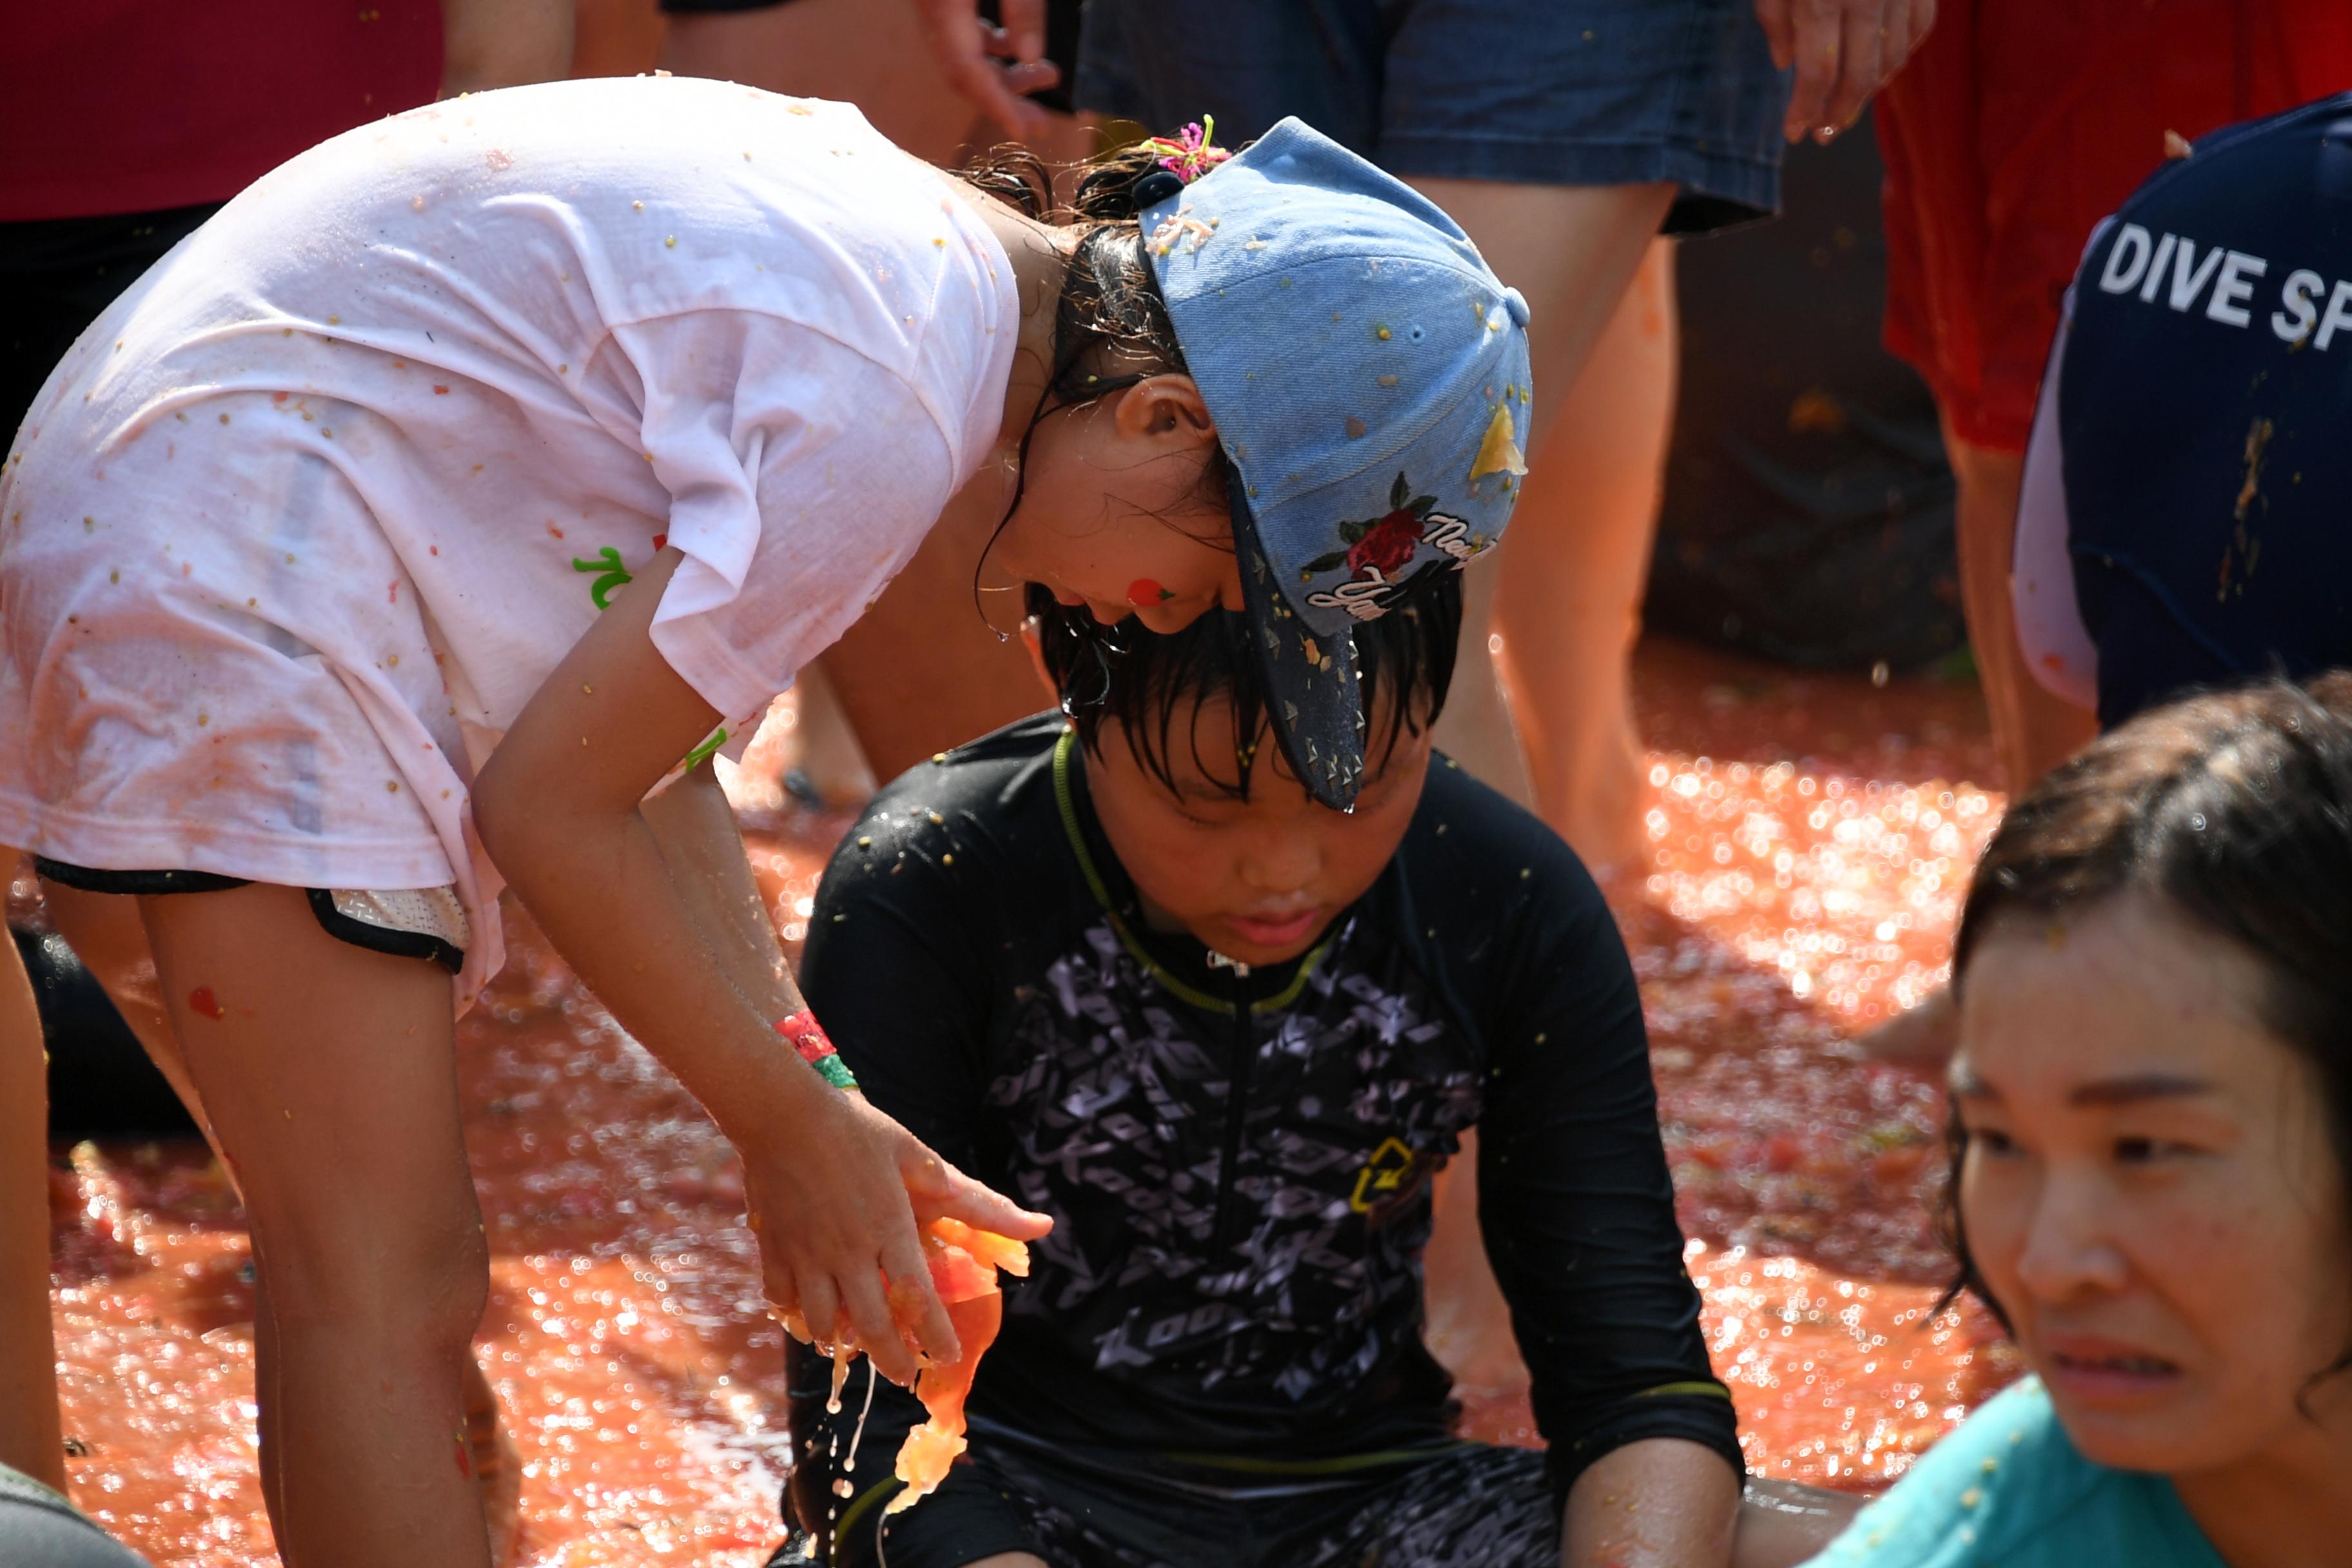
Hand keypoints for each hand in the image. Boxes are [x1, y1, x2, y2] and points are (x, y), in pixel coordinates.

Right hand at [743, 1089, 1049, 1388]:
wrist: (782, 1113)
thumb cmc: (856, 1128)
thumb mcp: (915, 1155)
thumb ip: (968, 1195)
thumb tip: (1033, 1223)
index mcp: (890, 1230)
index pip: (918, 1299)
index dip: (934, 1336)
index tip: (945, 1357)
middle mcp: (849, 1252)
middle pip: (871, 1326)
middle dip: (890, 1360)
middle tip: (902, 1378)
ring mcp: (808, 1255)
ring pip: (822, 1321)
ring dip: (840, 1341)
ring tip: (852, 1347)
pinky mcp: (774, 1248)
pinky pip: (781, 1297)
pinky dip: (793, 1314)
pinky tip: (805, 1316)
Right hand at [906, 0, 1062, 142]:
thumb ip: (1022, 7)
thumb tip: (1032, 57)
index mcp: (943, 7)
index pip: (966, 72)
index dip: (996, 106)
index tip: (1023, 133)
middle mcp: (934, 14)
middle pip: (968, 73)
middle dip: (1007, 100)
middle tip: (1043, 123)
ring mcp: (938, 8)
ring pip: (969, 56)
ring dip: (1008, 73)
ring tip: (1049, 77)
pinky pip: (967, 35)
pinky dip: (996, 50)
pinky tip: (1020, 51)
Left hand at [1754, 0, 1936, 144]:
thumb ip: (1775, 17)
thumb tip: (1784, 65)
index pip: (1818, 72)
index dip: (1805, 108)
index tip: (1793, 133)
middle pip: (1860, 76)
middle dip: (1840, 112)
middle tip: (1823, 132)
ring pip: (1893, 58)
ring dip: (1869, 89)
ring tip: (1845, 105)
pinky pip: (1919, 29)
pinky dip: (1899, 55)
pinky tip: (1879, 69)